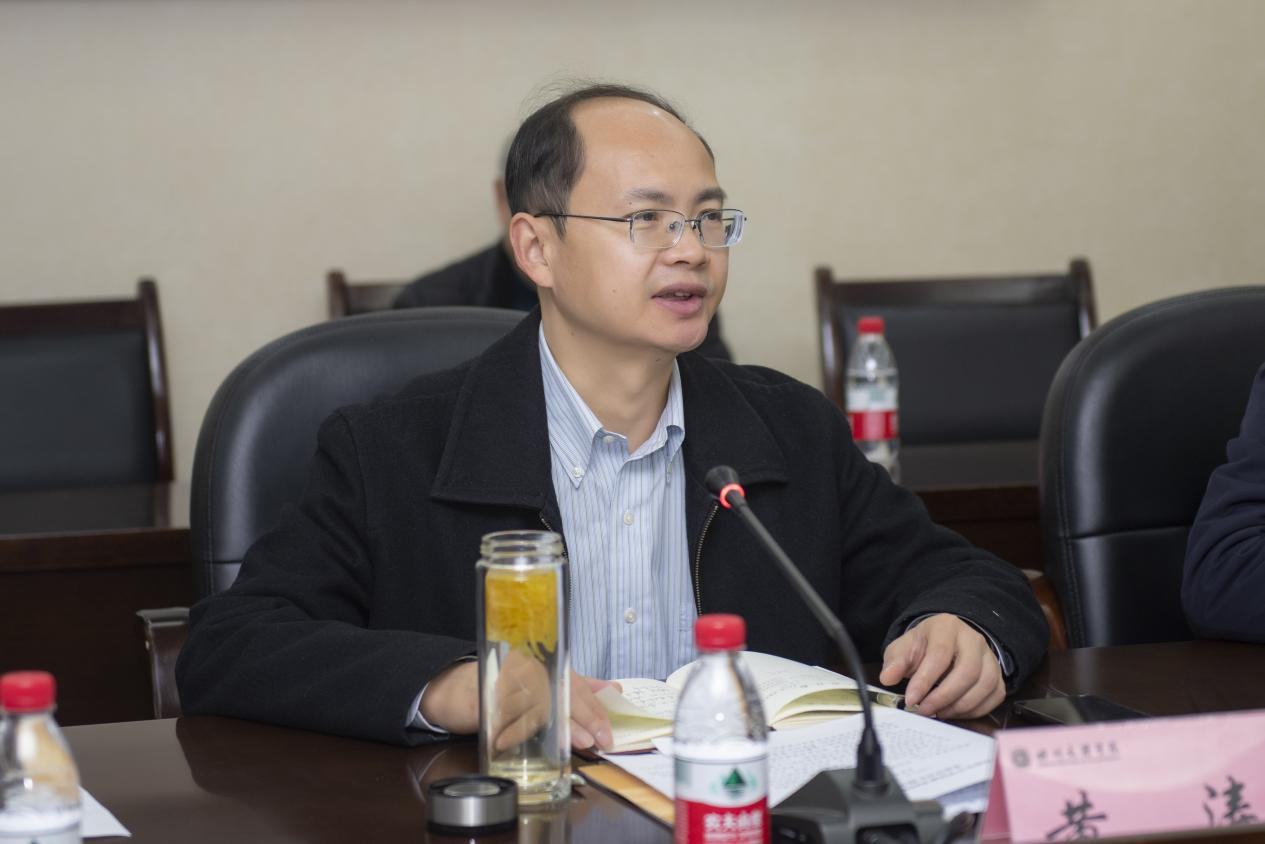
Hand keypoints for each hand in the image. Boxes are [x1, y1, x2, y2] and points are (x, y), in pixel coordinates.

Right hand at [419, 659, 618, 750]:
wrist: (459, 689)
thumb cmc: (508, 689)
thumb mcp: (547, 685)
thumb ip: (580, 687)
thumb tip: (614, 689)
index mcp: (547, 663)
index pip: (577, 685)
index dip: (594, 710)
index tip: (606, 732)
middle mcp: (529, 667)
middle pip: (560, 692)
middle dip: (580, 719)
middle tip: (593, 741)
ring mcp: (506, 680)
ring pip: (536, 705)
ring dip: (553, 727)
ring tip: (568, 744)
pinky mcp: (484, 696)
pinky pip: (506, 715)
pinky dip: (515, 732)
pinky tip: (523, 744)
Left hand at [878, 613, 1004, 718]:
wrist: (941, 643)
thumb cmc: (922, 647)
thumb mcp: (903, 649)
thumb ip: (895, 662)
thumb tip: (888, 677)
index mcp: (946, 627)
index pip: (940, 654)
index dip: (925, 680)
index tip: (911, 699)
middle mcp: (973, 639)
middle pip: (968, 670)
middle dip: (944, 696)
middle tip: (924, 710)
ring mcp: (989, 656)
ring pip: (985, 684)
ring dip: (961, 705)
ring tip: (939, 713)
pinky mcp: (997, 674)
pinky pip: (995, 695)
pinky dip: (976, 709)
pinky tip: (955, 712)